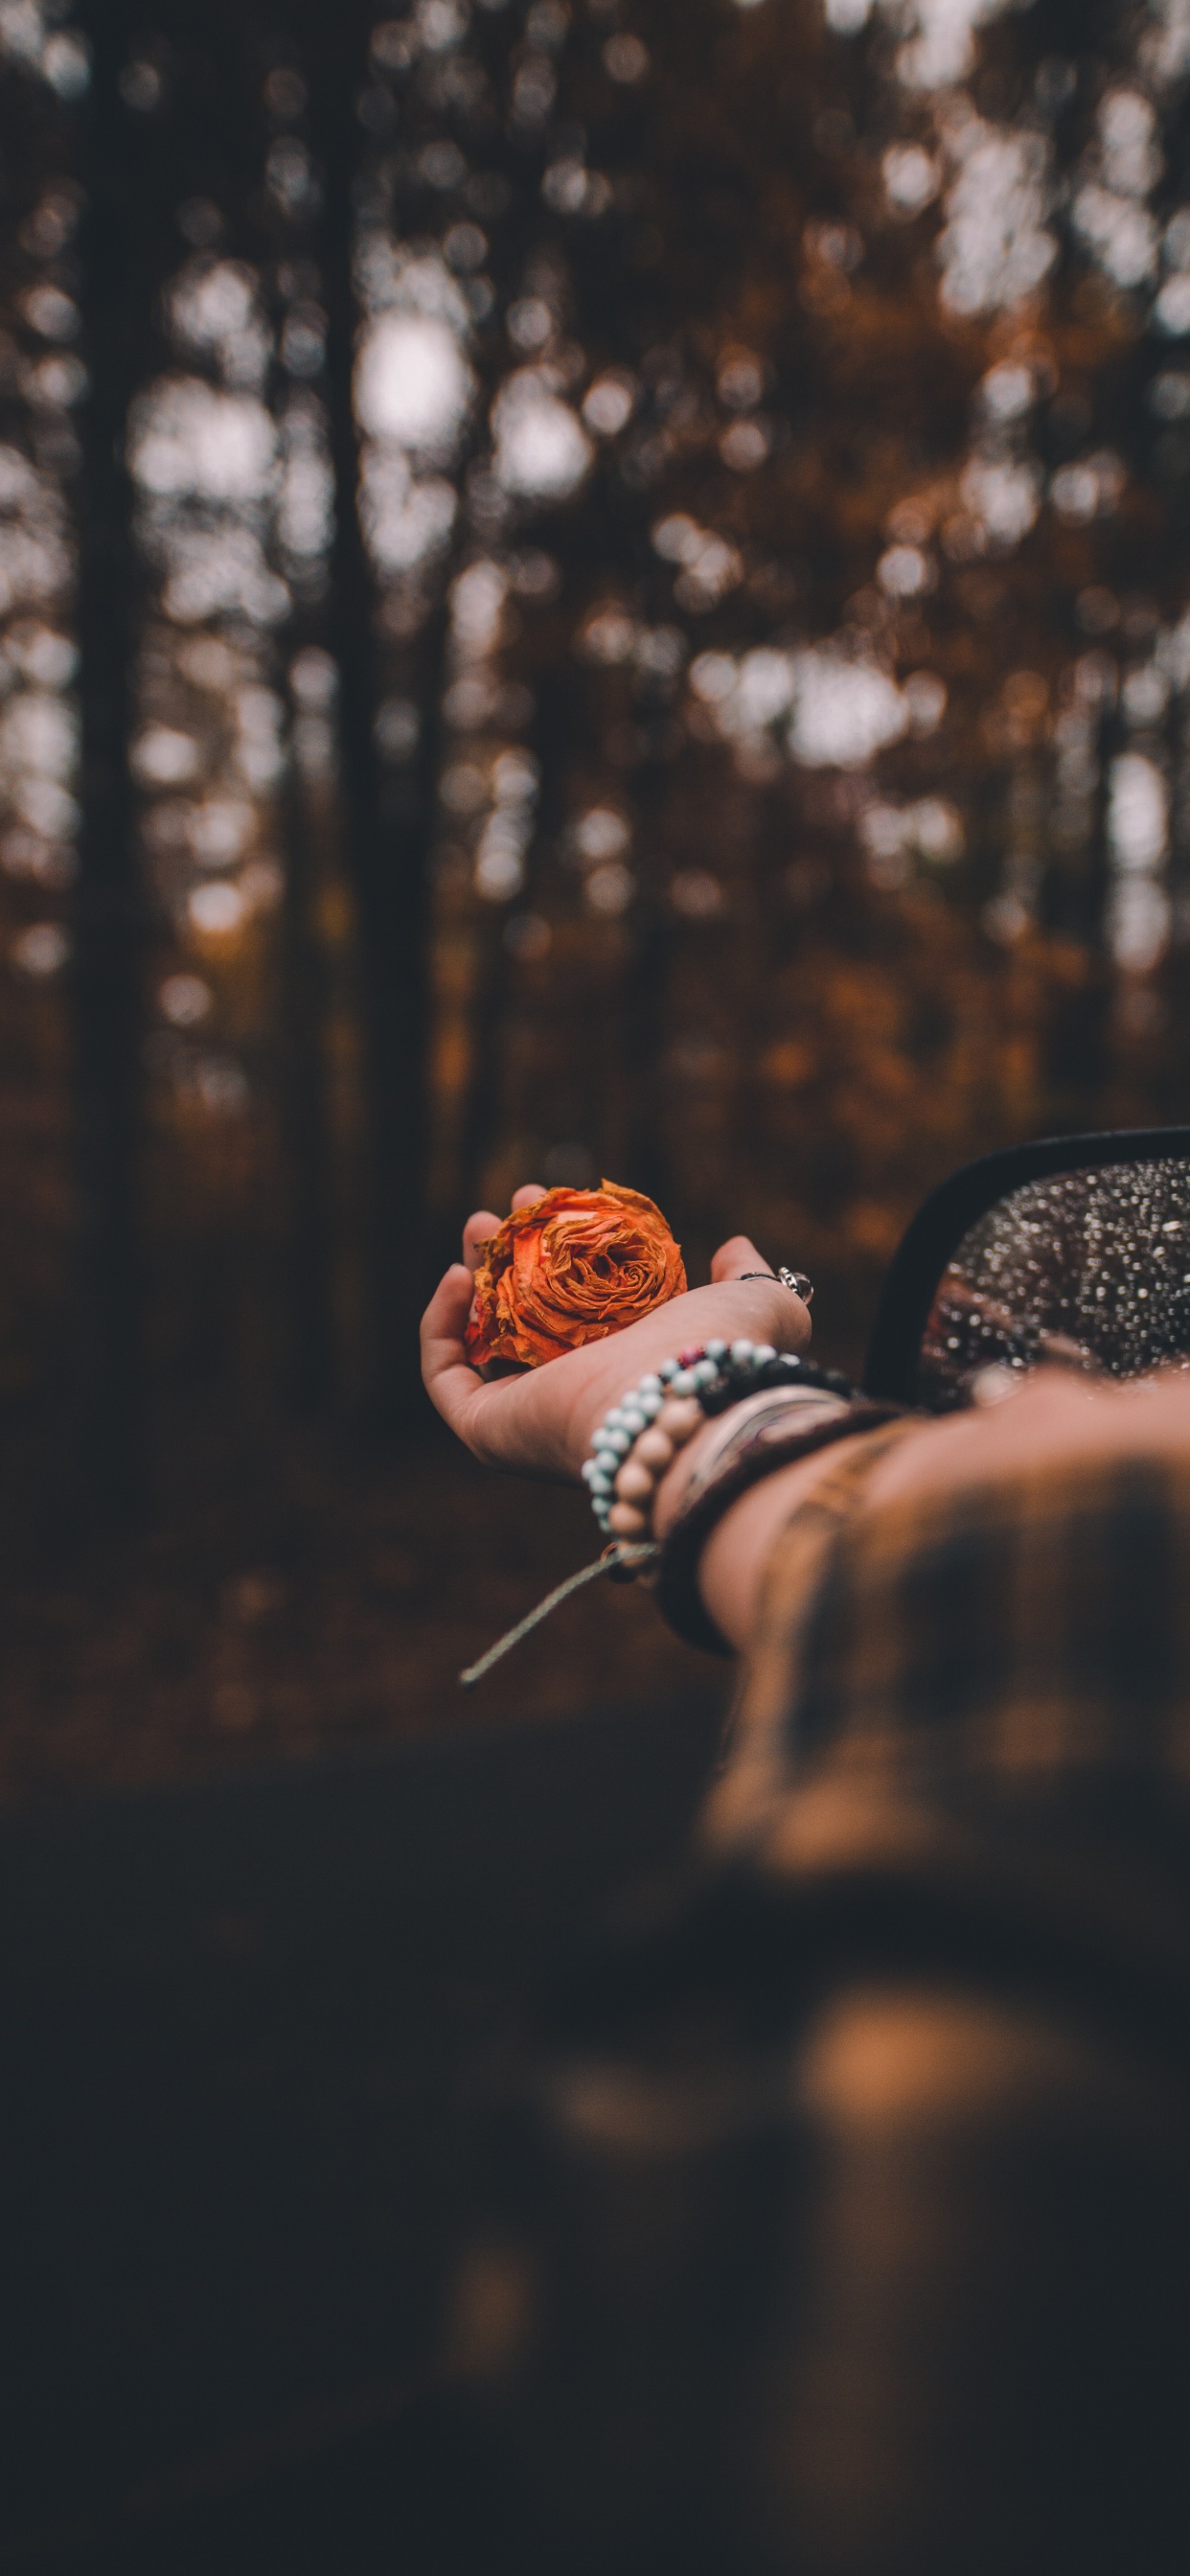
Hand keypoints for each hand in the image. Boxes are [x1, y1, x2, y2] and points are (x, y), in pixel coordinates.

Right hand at [421, 1184, 812, 1481]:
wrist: (681, 1405)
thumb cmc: (720, 1355)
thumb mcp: (756, 1304)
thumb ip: (750, 1275)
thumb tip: (734, 1250)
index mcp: (630, 1368)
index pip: (582, 1309)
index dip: (564, 1250)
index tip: (561, 1202)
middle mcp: (577, 1394)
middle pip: (526, 1317)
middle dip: (513, 1251)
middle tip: (517, 1204)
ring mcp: (528, 1414)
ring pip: (481, 1340)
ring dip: (474, 1276)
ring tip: (481, 1223)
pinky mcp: (489, 1429)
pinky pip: (446, 1377)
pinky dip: (439, 1326)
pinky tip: (458, 1275)